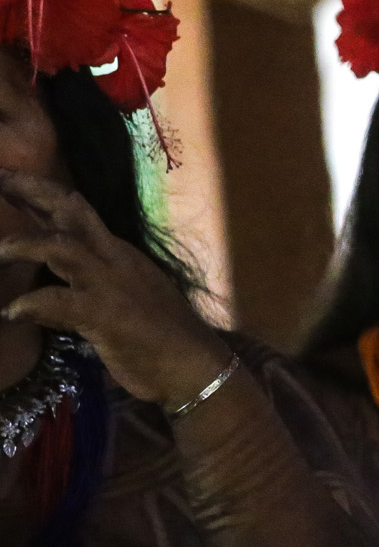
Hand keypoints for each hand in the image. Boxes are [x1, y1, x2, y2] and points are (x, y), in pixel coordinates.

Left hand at [0, 169, 232, 411]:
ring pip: (63, 247)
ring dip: (26, 245)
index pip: (77, 212)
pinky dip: (31, 304)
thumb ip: (76, 295)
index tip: (8, 179)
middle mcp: (113, 259)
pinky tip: (11, 312)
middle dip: (33, 192)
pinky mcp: (105, 314)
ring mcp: (110, 284)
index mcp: (118, 254)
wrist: (192, 367)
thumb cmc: (160, 339)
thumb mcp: (117, 306)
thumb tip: (36, 299)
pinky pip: (59, 301)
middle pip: (70, 213)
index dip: (42, 194)